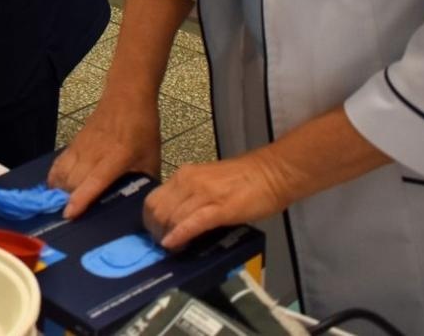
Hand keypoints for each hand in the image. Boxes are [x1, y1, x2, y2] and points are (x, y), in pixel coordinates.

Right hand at [48, 97, 161, 218]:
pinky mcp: (74, 143)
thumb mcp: (152, 157)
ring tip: (59, 207)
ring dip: (59, 191)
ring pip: (63, 172)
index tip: (68, 214)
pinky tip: (54, 189)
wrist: (127, 96)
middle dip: (66, 200)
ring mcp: (81, 147)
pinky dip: (54, 177)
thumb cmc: (143, 128)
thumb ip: (146, 182)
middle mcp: (95, 153)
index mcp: (117, 157)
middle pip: (72, 180)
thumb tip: (144, 206)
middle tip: (67, 221)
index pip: (94, 181)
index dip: (81, 198)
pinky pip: (59, 163)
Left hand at [142, 152, 289, 250]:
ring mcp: (203, 193)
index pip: (153, 200)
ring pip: (171, 217)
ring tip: (175, 250)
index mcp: (184, 175)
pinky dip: (180, 236)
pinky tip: (174, 245)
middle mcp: (188, 181)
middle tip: (165, 247)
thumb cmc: (244, 180)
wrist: (272, 173)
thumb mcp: (208, 185)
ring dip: (168, 237)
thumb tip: (176, 220)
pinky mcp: (220, 208)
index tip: (157, 235)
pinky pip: (192, 223)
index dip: (151, 222)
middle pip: (157, 211)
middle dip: (156, 232)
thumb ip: (191, 198)